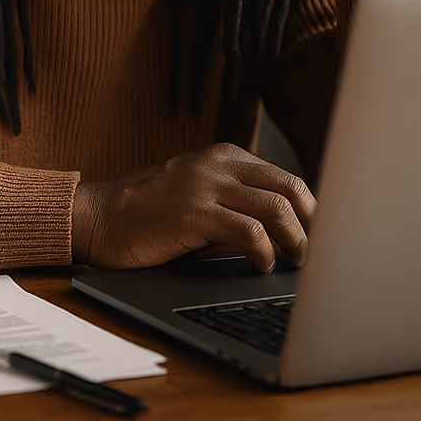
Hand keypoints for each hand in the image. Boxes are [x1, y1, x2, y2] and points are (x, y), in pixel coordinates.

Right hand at [71, 143, 315, 271]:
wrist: (98, 216)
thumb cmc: (148, 214)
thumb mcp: (198, 197)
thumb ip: (236, 204)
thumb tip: (285, 234)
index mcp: (223, 157)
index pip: (284, 177)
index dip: (310, 208)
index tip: (321, 235)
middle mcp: (217, 165)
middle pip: (289, 186)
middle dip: (312, 222)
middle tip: (318, 252)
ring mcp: (205, 185)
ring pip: (275, 206)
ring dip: (296, 239)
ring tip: (297, 261)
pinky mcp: (192, 213)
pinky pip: (247, 230)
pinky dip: (264, 250)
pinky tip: (262, 264)